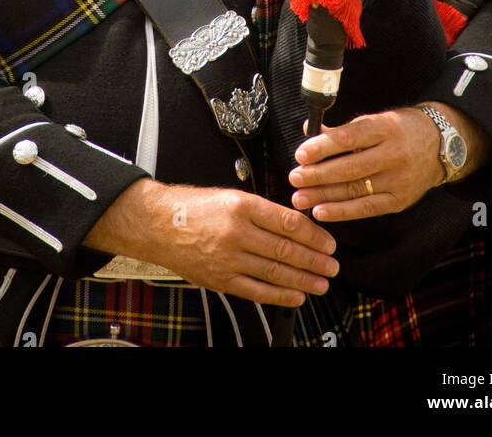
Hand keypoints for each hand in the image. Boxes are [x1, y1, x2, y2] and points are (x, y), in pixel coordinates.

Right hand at [84, 179, 339, 306]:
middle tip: (332, 265)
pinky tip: (296, 295)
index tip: (328, 242)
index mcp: (242, 206)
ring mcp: (229, 258)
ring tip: (321, 282)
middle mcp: (237, 232)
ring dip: (303, 280)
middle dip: (314, 260)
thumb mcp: (231, 196)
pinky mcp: (221, 279)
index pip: (287, 222)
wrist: (160, 224)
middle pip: (285, 249)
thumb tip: (294, 224)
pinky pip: (256, 290)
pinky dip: (279, 295)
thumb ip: (262, 211)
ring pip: (274, 272)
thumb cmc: (194, 207)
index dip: (313, 235)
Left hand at [288, 107, 446, 221]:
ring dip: (323, 195)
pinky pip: (367, 208)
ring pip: (355, 189)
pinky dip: (342, 211)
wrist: (440, 145)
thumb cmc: (400, 129)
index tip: (301, 155)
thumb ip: (343, 130)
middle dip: (318, 175)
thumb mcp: (375, 120)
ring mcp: (399, 179)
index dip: (322, 147)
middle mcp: (394, 154)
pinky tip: (321, 211)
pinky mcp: (400, 200)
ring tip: (300, 197)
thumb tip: (310, 131)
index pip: (348, 138)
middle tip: (294, 178)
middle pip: (349, 167)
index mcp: (385, 128)